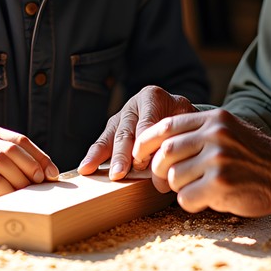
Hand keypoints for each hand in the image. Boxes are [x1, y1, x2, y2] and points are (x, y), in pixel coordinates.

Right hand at [0, 125, 58, 203]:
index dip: (38, 158)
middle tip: (37, 188)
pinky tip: (2, 205)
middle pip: (7, 157)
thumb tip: (50, 174)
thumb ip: (18, 157)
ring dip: (12, 189)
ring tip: (22, 198)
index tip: (51, 175)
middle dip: (26, 174)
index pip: (19, 141)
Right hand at [78, 85, 196, 179]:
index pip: (147, 122)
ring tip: (92, 170)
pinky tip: (84, 167)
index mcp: (152, 97)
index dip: (144, 142)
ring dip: (102, 156)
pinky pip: (102, 142)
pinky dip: (93, 155)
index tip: (142, 161)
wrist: (175, 111)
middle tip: (119, 173)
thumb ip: (176, 136)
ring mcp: (121, 116)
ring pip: (111, 136)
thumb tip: (167, 162)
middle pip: (127, 131)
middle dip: (121, 154)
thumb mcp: (185, 121)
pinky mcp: (112, 128)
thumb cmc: (182, 119)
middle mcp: (133, 104)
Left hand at [134, 109, 270, 217]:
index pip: (166, 126)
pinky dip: (190, 203)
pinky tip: (206, 200)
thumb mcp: (230, 131)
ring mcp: (218, 159)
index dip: (146, 143)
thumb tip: (159, 143)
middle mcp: (215, 135)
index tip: (138, 156)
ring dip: (178, 189)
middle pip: (165, 153)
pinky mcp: (221, 184)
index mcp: (214, 119)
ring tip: (196, 189)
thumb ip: (200, 132)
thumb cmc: (256, 157)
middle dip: (158, 172)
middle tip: (164, 182)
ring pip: (174, 178)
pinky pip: (186, 198)